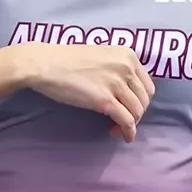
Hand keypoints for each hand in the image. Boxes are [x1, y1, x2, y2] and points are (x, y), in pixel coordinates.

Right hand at [19, 42, 154, 141]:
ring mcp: (117, 84)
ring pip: (137, 111)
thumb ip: (116, 68)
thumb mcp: (100, 56)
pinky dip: (128, 131)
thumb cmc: (66, 59)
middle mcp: (127, 68)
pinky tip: (124, 137)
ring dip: (130, 124)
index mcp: (128, 55)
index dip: (141, 100)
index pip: (147, 84)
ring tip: (116, 128)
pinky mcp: (105, 100)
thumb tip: (124, 89)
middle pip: (144, 100)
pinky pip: (126, 120)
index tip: (130, 107)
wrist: (45, 63)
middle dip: (136, 113)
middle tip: (122, 121)